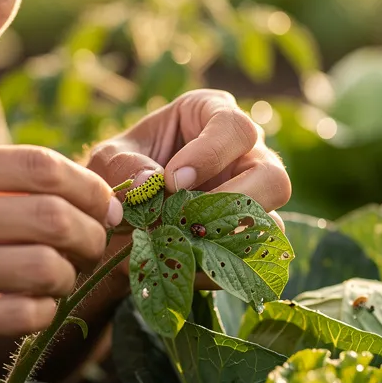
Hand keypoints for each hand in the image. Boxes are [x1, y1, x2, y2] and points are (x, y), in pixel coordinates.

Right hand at [0, 143, 123, 358]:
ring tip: (61, 274)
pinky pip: (21, 314)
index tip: (107, 203)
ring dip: (68, 274)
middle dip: (92, 233)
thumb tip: (86, 190)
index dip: (89, 187)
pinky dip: (43, 310)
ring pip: (44, 268)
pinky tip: (34, 304)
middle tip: (96, 243)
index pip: (41, 166)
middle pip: (52, 217)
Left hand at [86, 89, 291, 278]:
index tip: (174, 180)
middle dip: (232, 203)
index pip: (234, 127)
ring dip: (228, 240)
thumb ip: (124, 166)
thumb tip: (150, 186)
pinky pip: (252, 258)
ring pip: (272, 223)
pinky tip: (184, 265)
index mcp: (212, 115)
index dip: (210, 154)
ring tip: (183, 244)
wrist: (117, 215)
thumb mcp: (109, 160)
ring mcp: (254, 199)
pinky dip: (219, 267)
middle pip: (273, 176)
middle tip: (186, 218)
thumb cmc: (120, 171)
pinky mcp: (247, 238)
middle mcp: (245, 155)